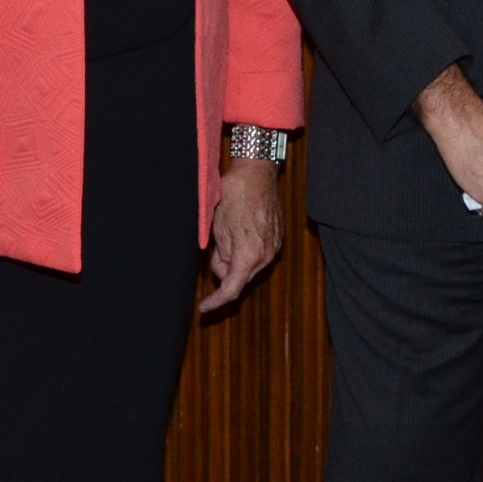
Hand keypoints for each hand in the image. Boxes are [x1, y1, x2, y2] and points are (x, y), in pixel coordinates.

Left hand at [199, 157, 284, 312]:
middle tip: (215, 250)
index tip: (204, 308)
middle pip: (240, 278)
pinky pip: (259, 254)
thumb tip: (222, 268)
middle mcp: (265, 256)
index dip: (216, 301)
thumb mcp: (217, 228)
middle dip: (224, 270)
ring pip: (249, 266)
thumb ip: (220, 256)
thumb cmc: (235, 197)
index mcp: (248, 256)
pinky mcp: (277, 238)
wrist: (257, 173)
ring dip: (235, 259)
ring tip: (228, 233)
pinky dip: (246, 250)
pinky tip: (240, 230)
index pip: (231, 290)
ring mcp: (274, 247)